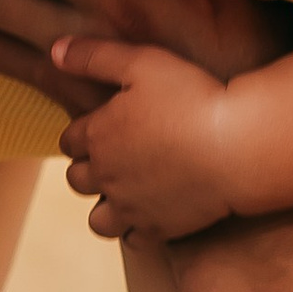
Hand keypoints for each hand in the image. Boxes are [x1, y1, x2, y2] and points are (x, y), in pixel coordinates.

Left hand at [55, 41, 240, 239]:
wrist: (237, 146)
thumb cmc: (193, 97)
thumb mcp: (141, 62)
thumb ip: (94, 56)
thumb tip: (55, 50)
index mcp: (98, 135)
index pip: (69, 141)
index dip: (83, 133)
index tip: (102, 127)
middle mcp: (106, 176)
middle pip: (77, 180)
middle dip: (89, 169)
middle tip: (116, 156)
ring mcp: (132, 207)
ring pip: (98, 220)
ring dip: (106, 207)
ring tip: (128, 192)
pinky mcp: (159, 229)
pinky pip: (133, 241)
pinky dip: (137, 230)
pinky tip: (153, 213)